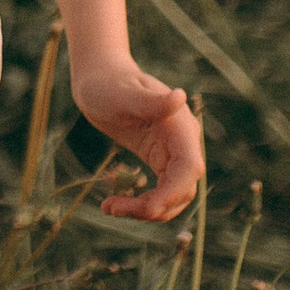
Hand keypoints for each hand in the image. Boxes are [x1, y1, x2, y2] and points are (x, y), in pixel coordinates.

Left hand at [69, 54, 205, 223]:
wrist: (101, 80)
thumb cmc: (109, 84)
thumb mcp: (123, 94)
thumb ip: (151, 101)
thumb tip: (180, 98)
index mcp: (180, 126)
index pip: (189, 167)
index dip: (173, 192)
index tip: (148, 208)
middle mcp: (183, 142)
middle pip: (183, 188)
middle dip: (155, 206)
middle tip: (113, 209)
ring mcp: (173, 153)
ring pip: (173, 196)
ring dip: (147, 209)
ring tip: (109, 208)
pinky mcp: (160, 160)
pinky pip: (161, 191)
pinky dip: (142, 203)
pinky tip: (113, 203)